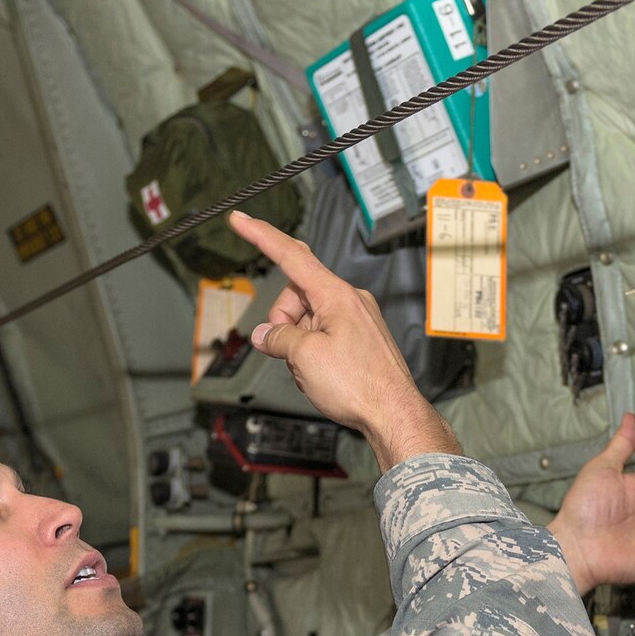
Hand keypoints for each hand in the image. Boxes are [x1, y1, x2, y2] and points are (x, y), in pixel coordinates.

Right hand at [231, 211, 457, 469]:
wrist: (394, 415)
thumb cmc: (360, 386)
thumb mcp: (305, 358)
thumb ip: (278, 337)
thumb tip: (264, 334)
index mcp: (337, 295)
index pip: (292, 256)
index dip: (262, 236)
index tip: (240, 220)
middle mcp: (350, 302)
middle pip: (297, 296)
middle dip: (282, 321)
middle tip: (287, 352)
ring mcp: (357, 321)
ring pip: (308, 320)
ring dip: (298, 344)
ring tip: (312, 371)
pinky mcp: (361, 340)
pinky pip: (324, 336)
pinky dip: (313, 353)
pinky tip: (323, 376)